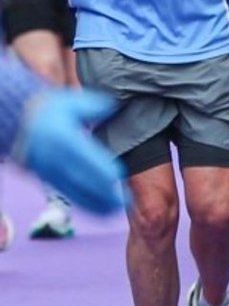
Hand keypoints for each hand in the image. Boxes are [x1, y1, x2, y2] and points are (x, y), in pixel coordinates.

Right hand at [20, 90, 127, 214]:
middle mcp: (55, 158)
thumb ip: (94, 106)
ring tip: (117, 210)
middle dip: (103, 193)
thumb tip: (113, 108)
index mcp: (62, 138)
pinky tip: (100, 210)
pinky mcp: (48, 180)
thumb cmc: (50, 110)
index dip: (100, 168)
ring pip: (74, 192)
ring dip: (96, 204)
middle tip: (126, 201)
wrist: (18, 123)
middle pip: (81, 179)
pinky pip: (68, 195)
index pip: (84, 157)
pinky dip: (84, 204)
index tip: (118, 176)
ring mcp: (50, 172)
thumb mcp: (71, 101)